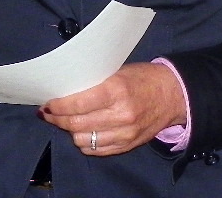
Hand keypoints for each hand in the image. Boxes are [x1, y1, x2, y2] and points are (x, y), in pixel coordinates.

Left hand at [39, 62, 186, 155]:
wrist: (173, 95)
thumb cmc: (144, 78)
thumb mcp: (118, 72)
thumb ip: (95, 84)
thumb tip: (66, 92)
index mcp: (117, 91)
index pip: (78, 104)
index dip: (58, 106)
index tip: (48, 104)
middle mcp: (120, 115)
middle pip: (77, 123)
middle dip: (58, 119)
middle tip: (49, 113)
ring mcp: (125, 133)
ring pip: (84, 140)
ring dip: (70, 131)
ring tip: (65, 121)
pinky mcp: (128, 145)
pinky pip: (97, 150)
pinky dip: (85, 143)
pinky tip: (81, 132)